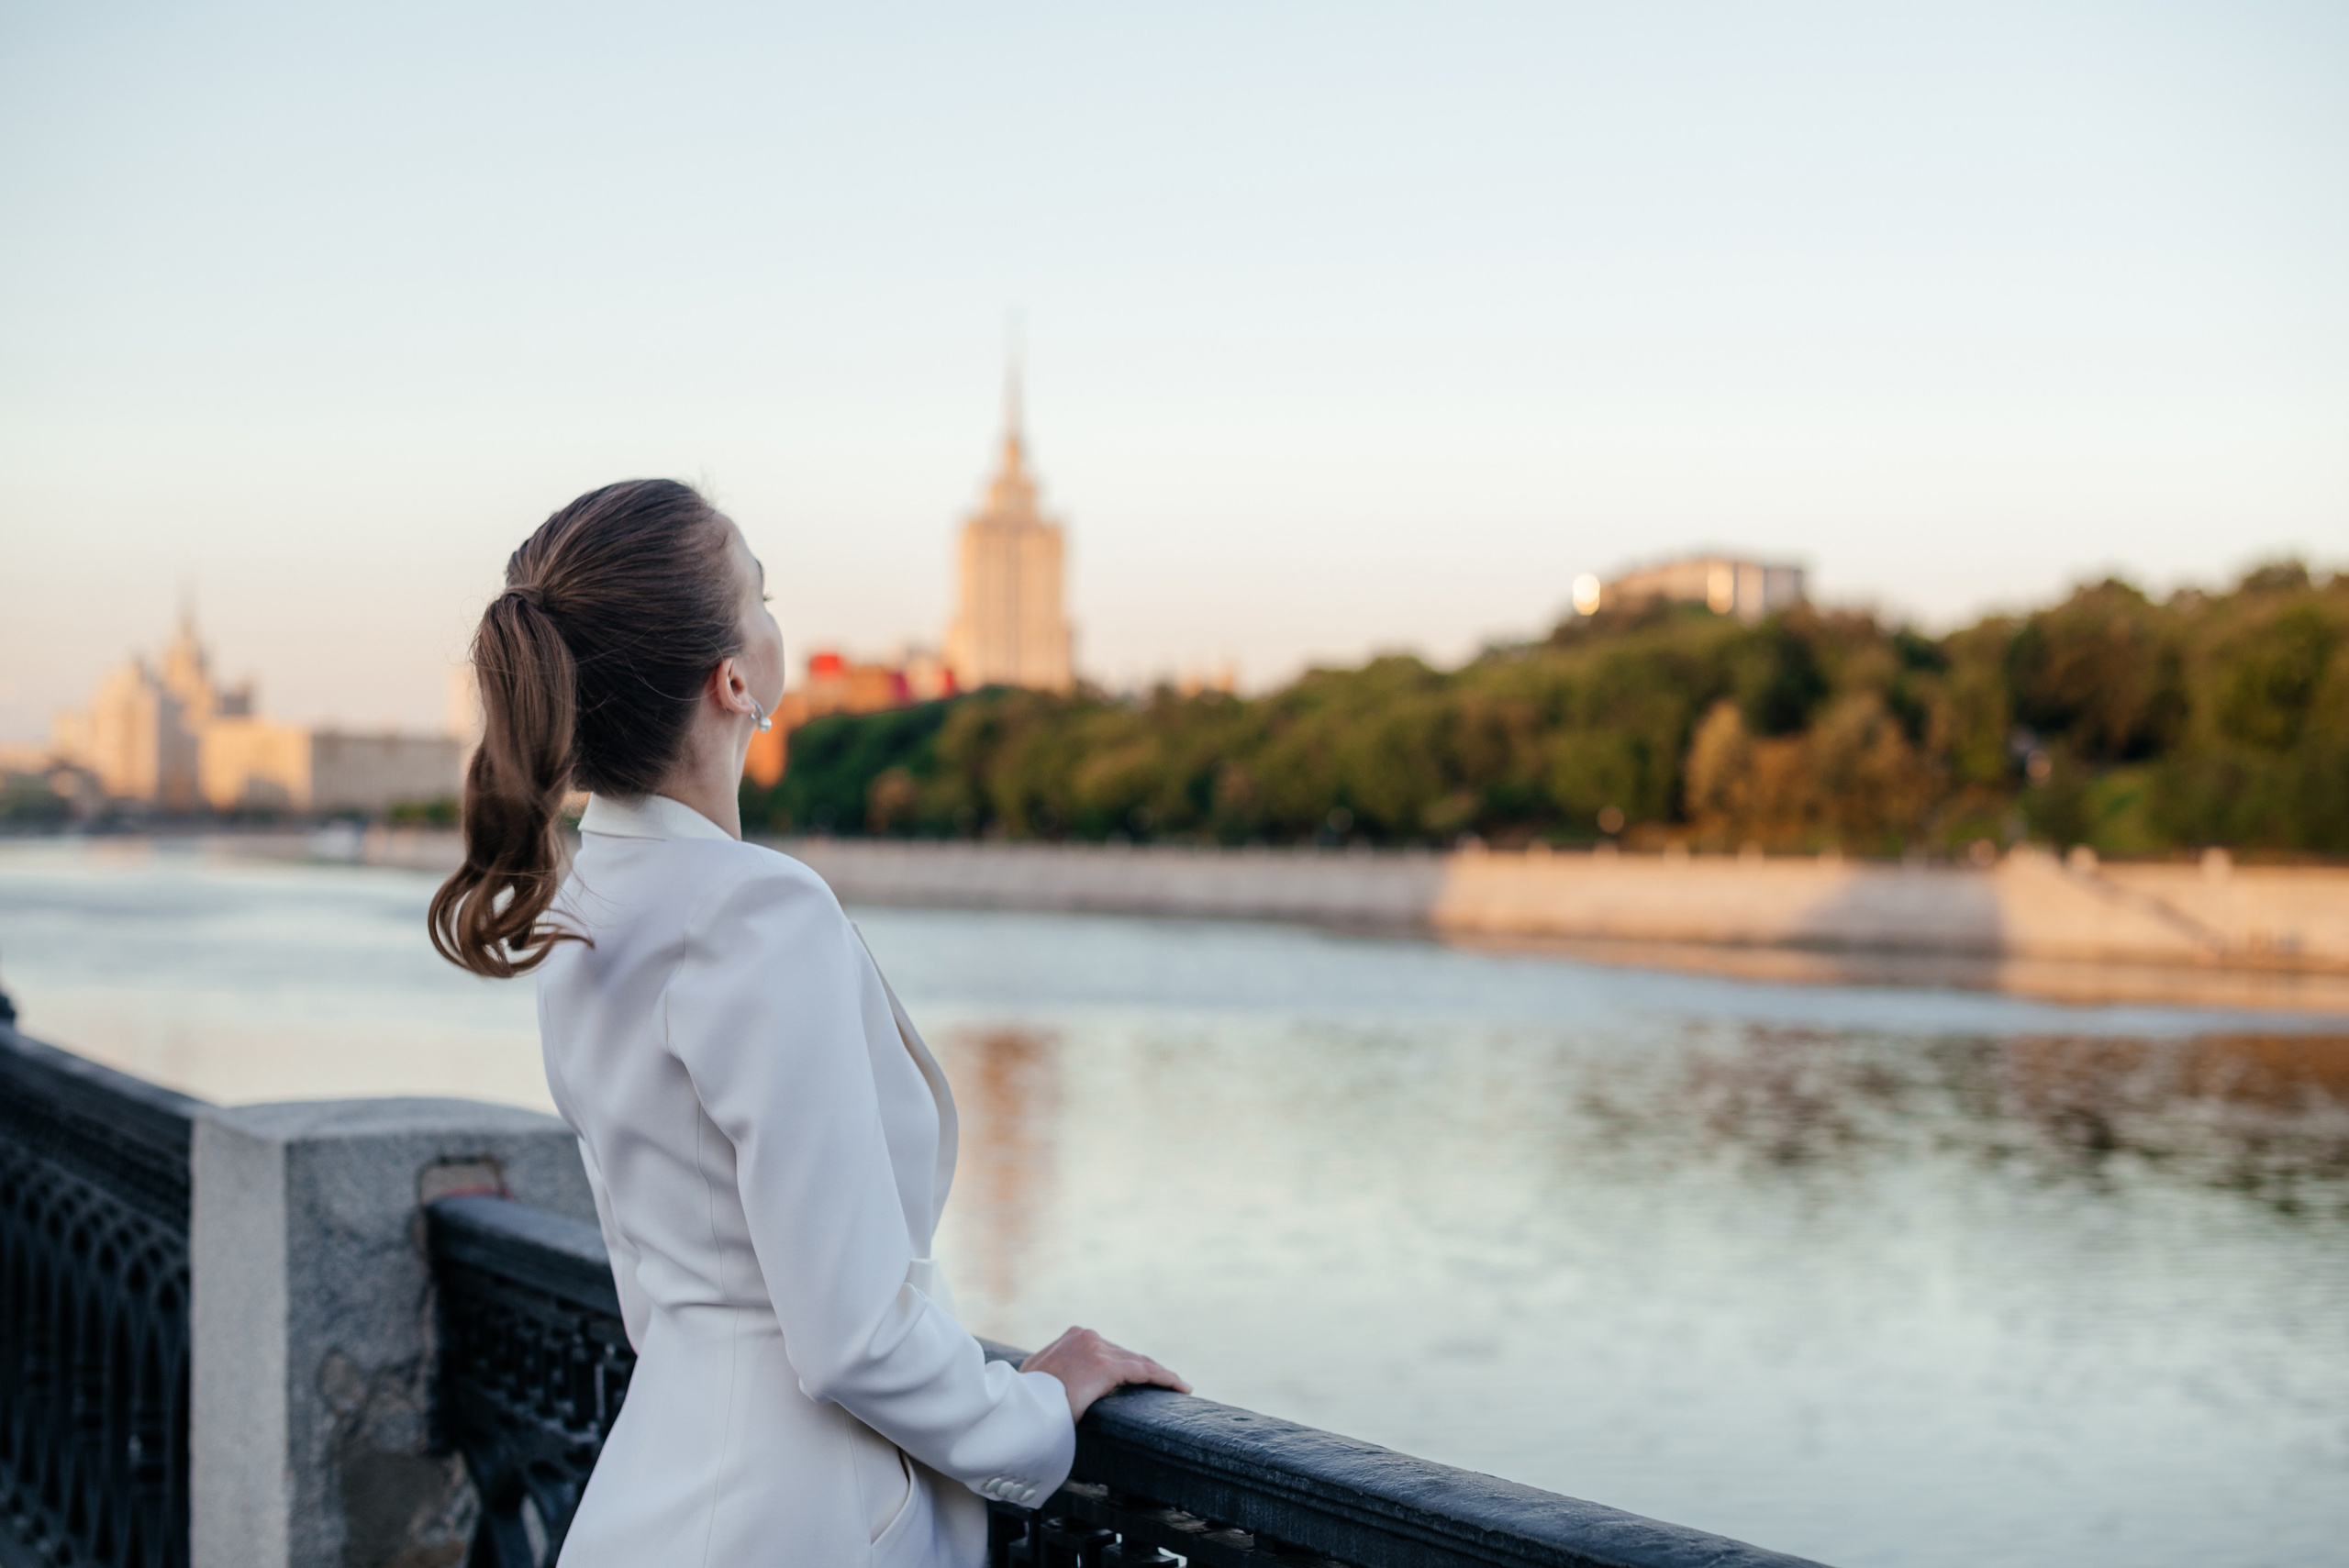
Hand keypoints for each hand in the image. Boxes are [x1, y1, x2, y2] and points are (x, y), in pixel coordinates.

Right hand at [1019, 1327, 1189, 1421]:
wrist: (1020, 1407)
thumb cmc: (1025, 1399)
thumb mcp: (1036, 1376)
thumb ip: (1052, 1370)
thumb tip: (1053, 1380)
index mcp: (1072, 1337)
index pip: (1108, 1350)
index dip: (1127, 1363)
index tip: (1139, 1374)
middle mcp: (1086, 1337)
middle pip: (1126, 1355)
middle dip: (1144, 1370)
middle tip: (1163, 1383)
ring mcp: (1097, 1350)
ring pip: (1139, 1362)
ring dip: (1160, 1375)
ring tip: (1177, 1386)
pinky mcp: (1107, 1367)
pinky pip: (1145, 1372)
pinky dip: (1165, 1378)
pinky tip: (1180, 1388)